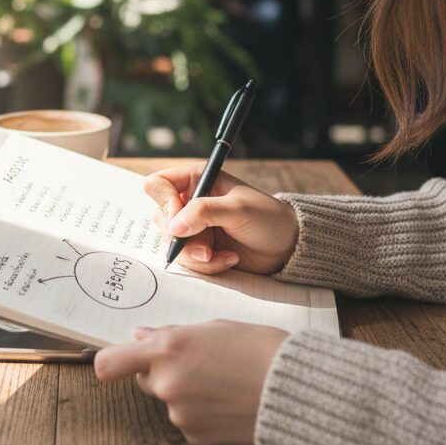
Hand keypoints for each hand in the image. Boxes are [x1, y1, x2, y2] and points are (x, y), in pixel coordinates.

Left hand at [93, 320, 288, 444]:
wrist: (296, 391)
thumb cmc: (260, 348)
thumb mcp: (216, 327)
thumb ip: (173, 334)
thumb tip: (141, 336)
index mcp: (168, 348)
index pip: (110, 363)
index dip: (111, 362)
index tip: (118, 360)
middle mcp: (166, 383)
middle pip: (144, 378)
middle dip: (163, 370)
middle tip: (200, 362)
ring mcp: (179, 413)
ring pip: (170, 399)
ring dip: (187, 391)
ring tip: (225, 381)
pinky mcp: (195, 437)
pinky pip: (188, 420)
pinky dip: (202, 412)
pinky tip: (229, 402)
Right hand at [144, 166, 298, 275]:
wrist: (286, 247)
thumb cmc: (268, 218)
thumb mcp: (238, 209)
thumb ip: (204, 213)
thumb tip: (173, 226)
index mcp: (197, 179)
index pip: (158, 184)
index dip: (164, 202)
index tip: (180, 220)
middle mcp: (190, 201)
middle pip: (160, 218)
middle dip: (182, 238)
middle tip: (205, 248)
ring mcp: (194, 227)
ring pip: (172, 243)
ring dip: (196, 255)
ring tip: (222, 255)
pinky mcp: (200, 248)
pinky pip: (187, 260)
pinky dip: (207, 265)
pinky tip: (229, 259)